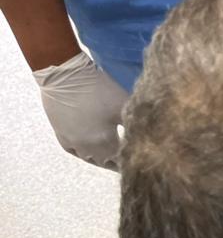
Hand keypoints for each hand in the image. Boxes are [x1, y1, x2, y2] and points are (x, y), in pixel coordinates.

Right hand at [32, 52, 127, 169]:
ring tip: (110, 156)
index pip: (120, 161)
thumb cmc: (98, 89)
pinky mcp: (59, 132)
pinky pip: (71, 150)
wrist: (66, 76)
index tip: (138, 161)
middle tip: (126, 160)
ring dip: (99, 158)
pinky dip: (81, 152)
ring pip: (87, 157)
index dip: (129, 161)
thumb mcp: (123, 105)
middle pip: (104, 161)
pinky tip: (87, 151)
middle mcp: (87, 147)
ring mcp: (71, 140)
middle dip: (116, 161)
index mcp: (105, 142)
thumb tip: (148, 135)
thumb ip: (135, 123)